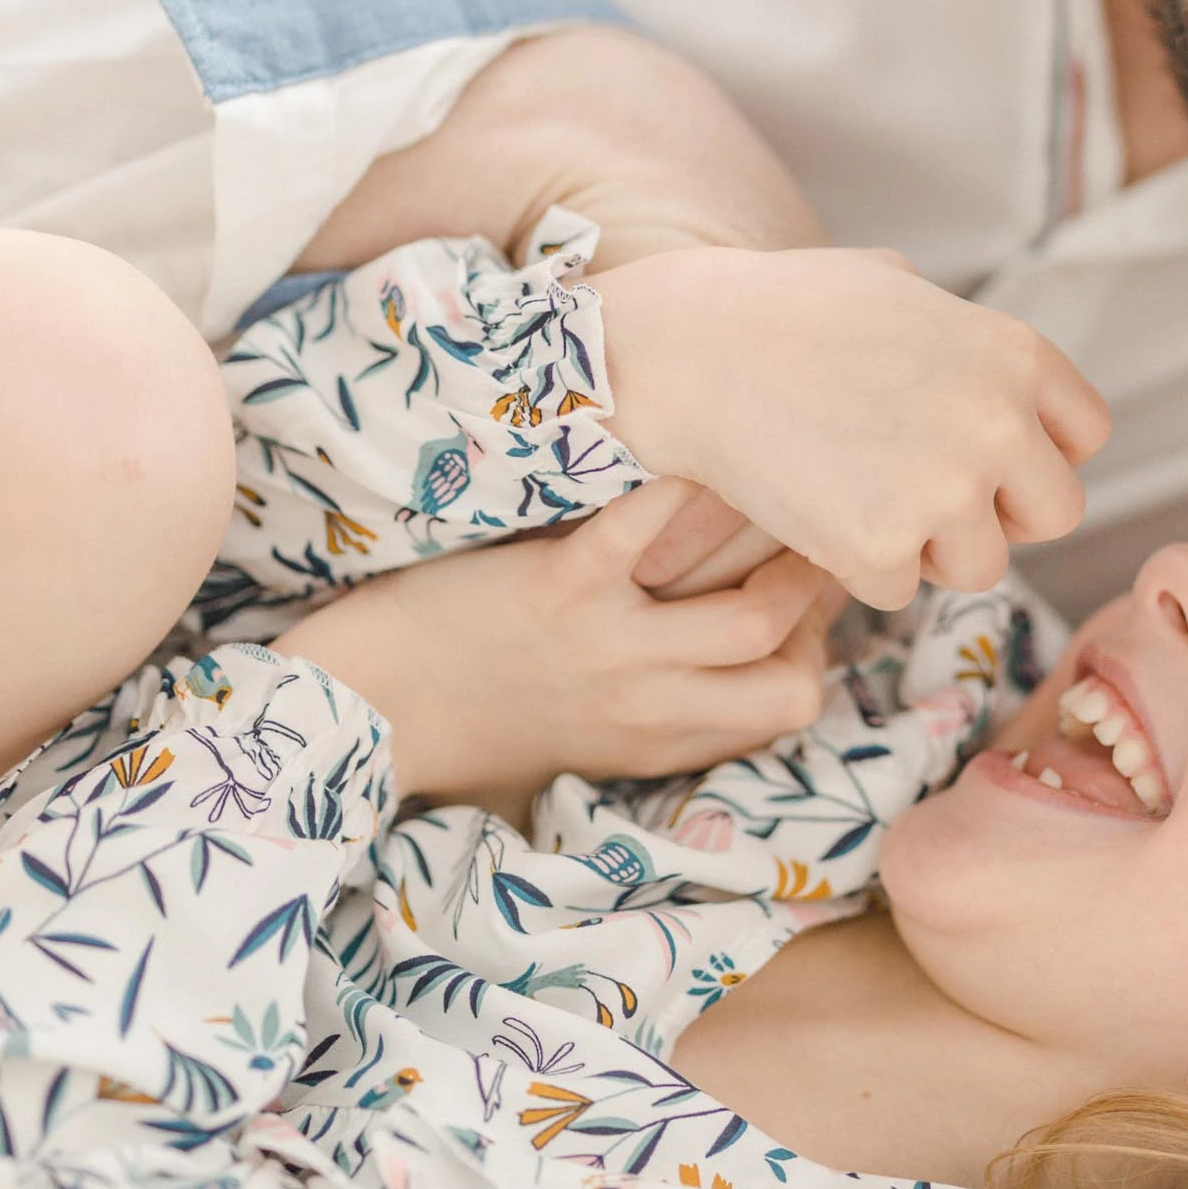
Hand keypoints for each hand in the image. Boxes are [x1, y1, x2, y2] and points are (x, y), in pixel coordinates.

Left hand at [270, 480, 836, 816]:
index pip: (788, 707)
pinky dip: (683, 481)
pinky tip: (695, 445)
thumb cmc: (479, 715)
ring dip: (777, 547)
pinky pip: (648, 528)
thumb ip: (669, 710)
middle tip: (802, 533)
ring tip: (769, 488)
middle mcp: (648, 705)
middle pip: (792, 673)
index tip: (797, 598)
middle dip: (816, 601)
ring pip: (750, 610)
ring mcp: (610, 647)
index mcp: (659, 742)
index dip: (812, 650)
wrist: (371, 710)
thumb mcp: (592, 740)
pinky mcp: (562, 587)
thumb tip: (742, 654)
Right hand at [593, 247, 1109, 608]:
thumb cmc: (780, 309)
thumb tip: (985, 379)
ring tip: (859, 493)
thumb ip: (959, 334)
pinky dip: (857, 567)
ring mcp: (944, 493)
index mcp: (1015, 354)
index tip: (979, 452)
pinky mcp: (881, 550)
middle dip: (997, 513)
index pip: (1085, 435)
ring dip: (928, 548)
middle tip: (924, 491)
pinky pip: (899, 590)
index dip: (1032, 451)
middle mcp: (998, 424)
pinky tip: (814, 508)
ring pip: (981, 567)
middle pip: (1055, 513)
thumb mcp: (895, 287)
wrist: (690, 350)